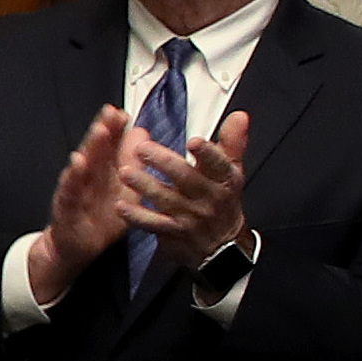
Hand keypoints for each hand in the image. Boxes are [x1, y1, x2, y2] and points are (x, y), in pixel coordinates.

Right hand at [29, 106, 135, 303]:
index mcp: (104, 172)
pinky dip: (73, 176)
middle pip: (97, 149)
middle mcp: (89, 177)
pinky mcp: (67, 206)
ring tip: (100, 131)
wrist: (73, 247)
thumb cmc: (97, 217)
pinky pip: (70, 189)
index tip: (124, 113)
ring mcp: (76, 189)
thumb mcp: (122, 191)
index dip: (117, 129)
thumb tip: (143, 134)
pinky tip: (77, 164)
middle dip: (105, 130)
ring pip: (84, 165)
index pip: (111, 145)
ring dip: (91, 147)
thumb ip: (131, 162)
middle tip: (111, 114)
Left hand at [115, 107, 250, 271]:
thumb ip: (232, 142)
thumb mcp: (232, 170)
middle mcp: (208, 197)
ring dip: (144, 186)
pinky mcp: (173, 231)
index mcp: (224, 179)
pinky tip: (121, 205)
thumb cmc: (222, 200)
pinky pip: (152, 223)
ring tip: (126, 172)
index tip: (195, 142)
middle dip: (164, 163)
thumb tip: (240, 116)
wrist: (221, 244)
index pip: (219, 164)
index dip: (208, 153)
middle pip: (186, 178)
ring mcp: (190, 216)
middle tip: (142, 149)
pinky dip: (136, 215)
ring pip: (165, 199)